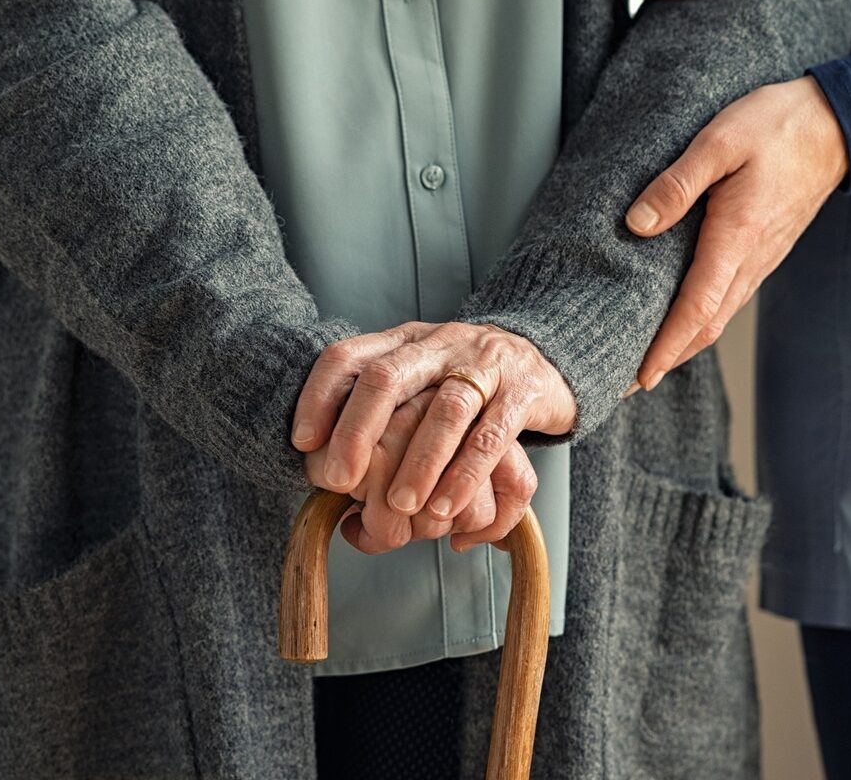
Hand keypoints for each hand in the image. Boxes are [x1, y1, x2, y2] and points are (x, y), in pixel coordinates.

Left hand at [293, 322, 574, 536]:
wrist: (548, 358)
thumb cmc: (466, 382)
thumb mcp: (419, 380)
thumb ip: (378, 412)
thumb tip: (323, 471)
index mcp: (404, 341)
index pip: (348, 356)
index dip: (319, 396)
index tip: (302, 442)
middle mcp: (440, 345)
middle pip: (388, 377)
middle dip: (358, 431)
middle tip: (339, 481)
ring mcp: (484, 365)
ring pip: (445, 409)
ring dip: (418, 462)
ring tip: (401, 507)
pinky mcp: (523, 392)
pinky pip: (492, 435)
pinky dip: (466, 474)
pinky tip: (446, 507)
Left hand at [625, 76, 847, 388]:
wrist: (837, 124)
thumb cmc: (778, 127)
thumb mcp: (719, 142)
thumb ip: (677, 184)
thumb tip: (637, 224)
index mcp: (736, 238)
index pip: (696, 310)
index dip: (665, 348)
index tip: (638, 378)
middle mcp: (751, 259)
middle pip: (706, 326)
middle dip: (667, 359)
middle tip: (626, 383)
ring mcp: (761, 259)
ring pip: (719, 316)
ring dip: (684, 343)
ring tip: (647, 359)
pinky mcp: (764, 250)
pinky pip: (729, 297)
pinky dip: (702, 319)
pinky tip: (683, 317)